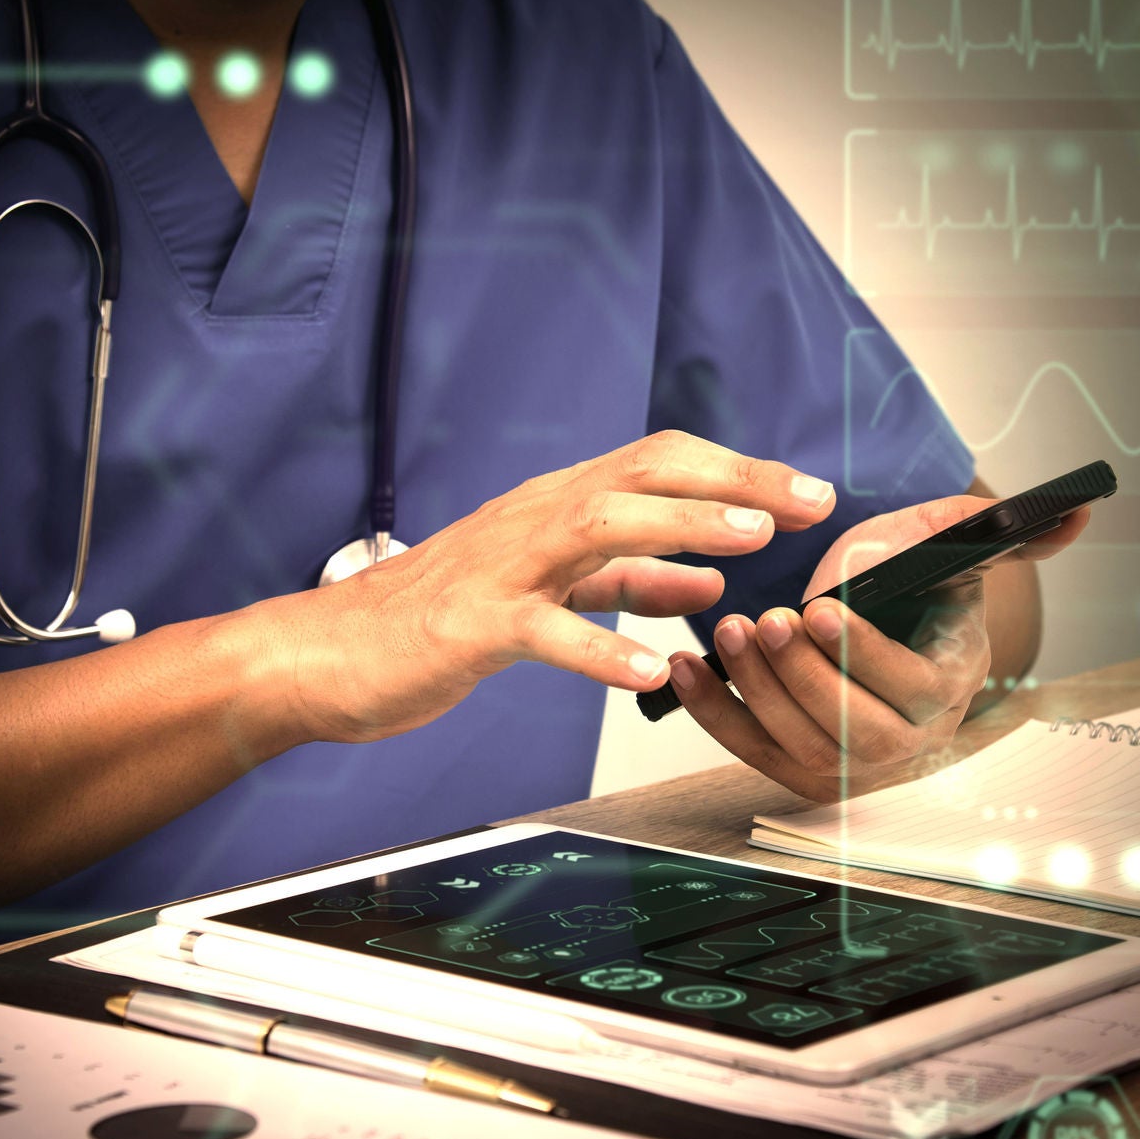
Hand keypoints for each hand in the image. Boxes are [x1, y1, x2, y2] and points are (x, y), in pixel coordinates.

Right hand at [250, 431, 835, 742]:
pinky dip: (598, 650)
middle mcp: (533, 519)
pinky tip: (648, 674)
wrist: (328, 655)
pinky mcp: (469, 626)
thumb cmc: (439, 620)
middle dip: (734, 481)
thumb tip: (713, 577)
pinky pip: (541, 632)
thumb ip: (631, 580)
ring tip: (750, 546)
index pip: (659, 463)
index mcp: (556, 508)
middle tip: (811, 503)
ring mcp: (499, 568)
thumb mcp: (552, 592)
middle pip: (643, 473)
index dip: (738, 472)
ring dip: (680, 528)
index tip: (811, 494)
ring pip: (598, 526)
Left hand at [667, 493, 1088, 800]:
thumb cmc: (913, 583)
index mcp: (950, 684)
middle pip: (856, 730)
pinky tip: (684, 668)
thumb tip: (1084, 510)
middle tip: (766, 619)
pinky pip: (753, 753)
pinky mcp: (800, 771)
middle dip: (805, 676)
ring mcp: (853, 766)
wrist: (880, 625)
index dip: (865, 652)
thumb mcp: (956, 547)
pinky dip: (713, 714)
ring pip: (803, 745)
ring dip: (758, 690)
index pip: (913, 685)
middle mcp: (910, 739)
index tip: (819, 606)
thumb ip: (1015, 527)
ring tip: (728, 631)